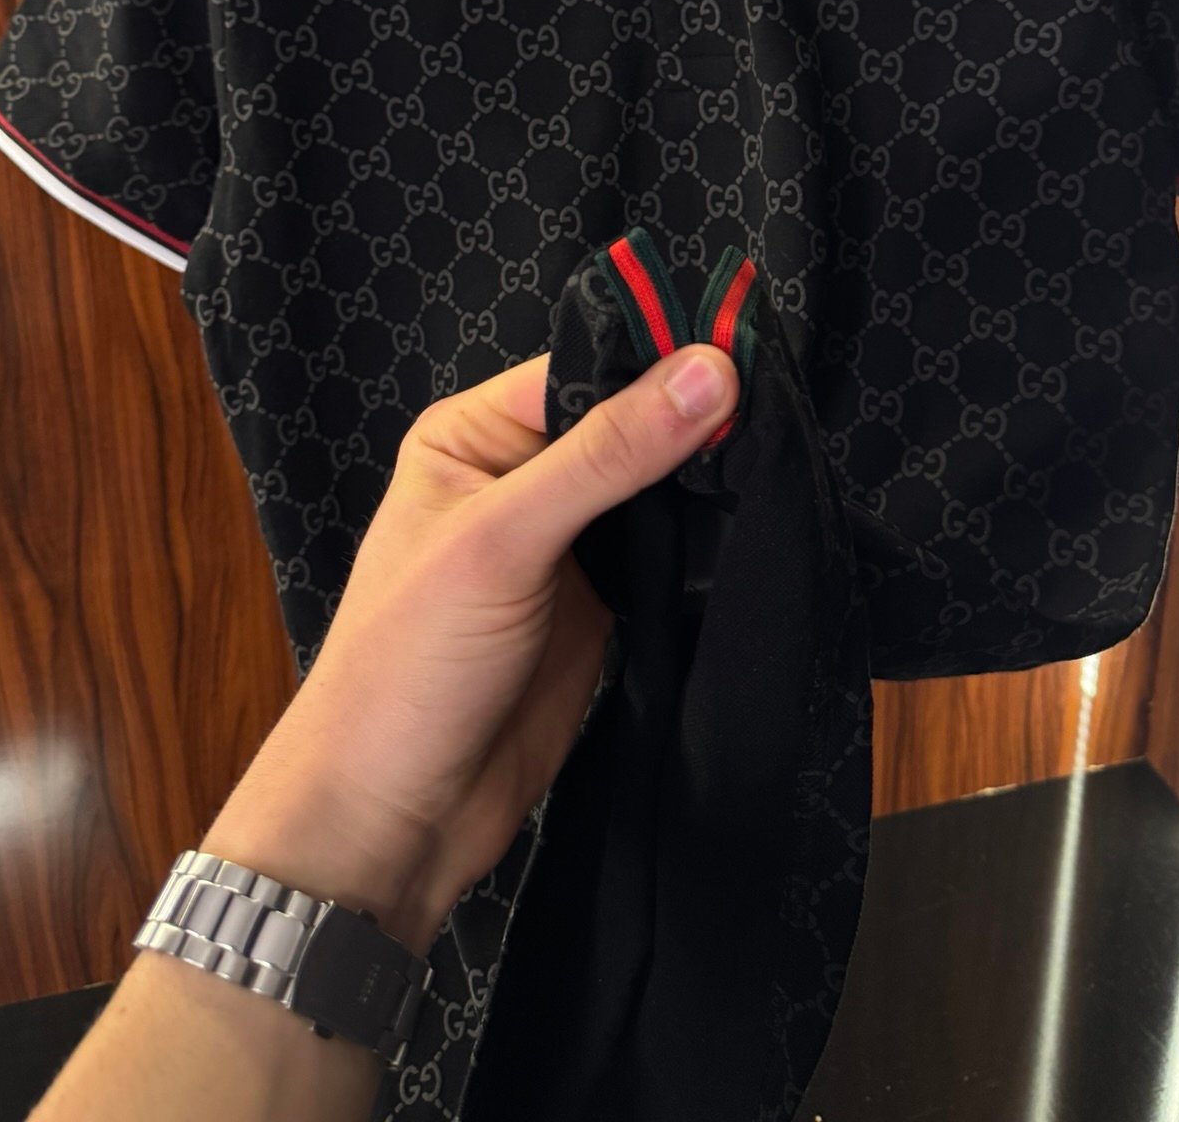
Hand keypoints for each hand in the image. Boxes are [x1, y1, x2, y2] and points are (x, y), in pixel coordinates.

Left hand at [200, 341, 739, 953]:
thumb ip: (608, 454)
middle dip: (697, 425)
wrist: (393, 822)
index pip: (586, 369)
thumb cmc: (409, 664)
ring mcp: (566, 547)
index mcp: (473, 436)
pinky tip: (757, 530)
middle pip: (628, 426)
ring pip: (656, 491)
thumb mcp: (503, 539)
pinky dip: (707, 549)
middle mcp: (520, 479)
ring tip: (784, 466)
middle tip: (785, 419)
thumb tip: (712, 371)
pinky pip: (668, 557)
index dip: (661, 362)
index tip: (752, 357)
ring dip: (709, 487)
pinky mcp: (603, 608)